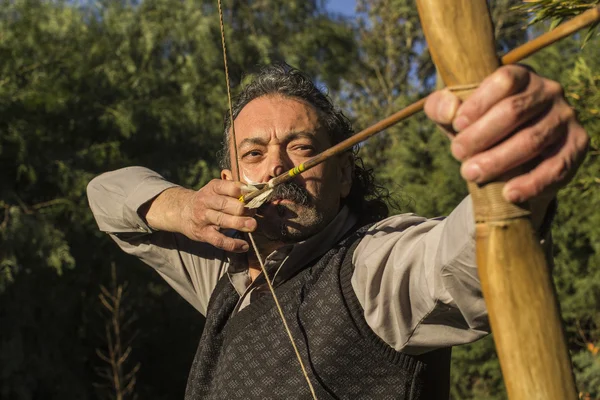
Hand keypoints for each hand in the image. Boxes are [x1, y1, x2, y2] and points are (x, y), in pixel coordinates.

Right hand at [147, 180, 255, 251]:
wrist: (182, 211)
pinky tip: (244, 246)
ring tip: (252, 225)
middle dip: (242, 208)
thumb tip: (258, 194)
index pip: (230, 187)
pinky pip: (218, 240)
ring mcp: (204, 218)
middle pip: (226, 204)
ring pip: (222, 220)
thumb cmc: (209, 200)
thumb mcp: (217, 190)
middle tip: (254, 212)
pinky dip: (232, 244)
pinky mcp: (203, 234)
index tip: (255, 196)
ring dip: (239, 223)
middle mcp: (207, 201)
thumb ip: (235, 192)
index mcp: (214, 188)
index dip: (244, 191)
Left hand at [424, 65, 588, 202]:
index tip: (456, 125)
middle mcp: (548, 91)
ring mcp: (565, 118)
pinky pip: (557, 167)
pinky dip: (532, 183)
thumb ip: (441, 107)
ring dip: (498, 160)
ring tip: (471, 174)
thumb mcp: (455, 116)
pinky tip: (509, 194)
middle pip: (514, 111)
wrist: (509, 156)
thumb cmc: (478, 127)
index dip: (479, 102)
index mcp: (521, 76)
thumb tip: (448, 112)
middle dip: (481, 136)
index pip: (504, 80)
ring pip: (532, 140)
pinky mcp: (575, 146)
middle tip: (458, 154)